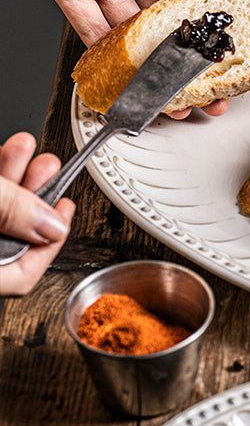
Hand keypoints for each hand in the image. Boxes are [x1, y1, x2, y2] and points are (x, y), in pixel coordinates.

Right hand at [0, 133, 74, 296]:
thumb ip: (13, 212)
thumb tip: (52, 224)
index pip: (23, 276)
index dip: (52, 242)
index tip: (66, 208)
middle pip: (11, 236)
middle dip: (34, 194)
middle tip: (50, 169)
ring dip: (14, 179)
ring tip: (27, 149)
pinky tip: (5, 154)